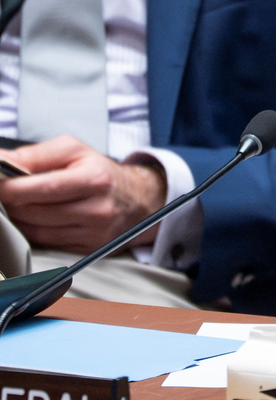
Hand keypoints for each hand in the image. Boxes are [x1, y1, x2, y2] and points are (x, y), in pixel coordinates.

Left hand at [0, 137, 166, 252]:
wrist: (138, 200)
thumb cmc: (100, 172)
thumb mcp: (74, 151)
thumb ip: (35, 154)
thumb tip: (0, 160)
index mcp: (95, 179)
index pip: (43, 187)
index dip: (10, 187)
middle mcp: (98, 209)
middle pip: (36, 212)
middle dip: (11, 202)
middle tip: (5, 192)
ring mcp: (95, 233)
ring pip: (37, 230)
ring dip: (19, 218)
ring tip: (20, 203)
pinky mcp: (89, 249)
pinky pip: (47, 243)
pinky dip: (33, 231)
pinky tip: (34, 218)